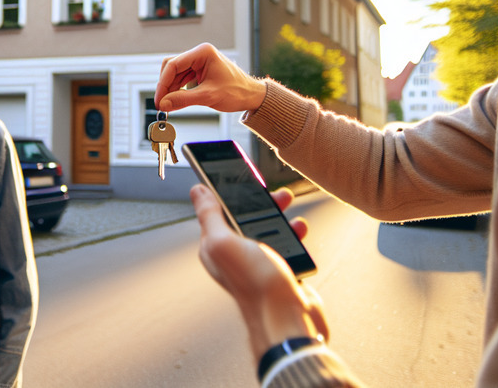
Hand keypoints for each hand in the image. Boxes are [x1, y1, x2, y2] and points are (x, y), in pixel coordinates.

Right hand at [156, 43, 266, 113]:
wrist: (251, 97)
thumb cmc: (237, 92)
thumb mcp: (208, 96)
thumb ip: (184, 99)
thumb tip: (164, 104)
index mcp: (203, 53)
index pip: (173, 64)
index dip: (163, 83)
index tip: (159, 98)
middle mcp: (199, 54)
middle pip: (172, 68)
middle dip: (166, 86)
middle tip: (161, 103)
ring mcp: (199, 63)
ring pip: (175, 74)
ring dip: (171, 89)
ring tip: (168, 105)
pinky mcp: (199, 72)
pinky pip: (182, 79)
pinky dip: (178, 90)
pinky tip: (176, 101)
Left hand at [189, 184, 327, 358]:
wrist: (288, 318)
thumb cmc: (256, 285)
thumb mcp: (224, 242)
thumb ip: (210, 215)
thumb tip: (197, 192)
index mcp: (216, 247)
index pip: (218, 211)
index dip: (229, 193)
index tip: (243, 178)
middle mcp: (235, 255)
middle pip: (245, 219)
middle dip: (261, 204)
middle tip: (276, 195)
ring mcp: (257, 264)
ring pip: (267, 231)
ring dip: (280, 218)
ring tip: (290, 212)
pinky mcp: (278, 271)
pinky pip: (285, 245)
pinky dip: (293, 236)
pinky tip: (300, 232)